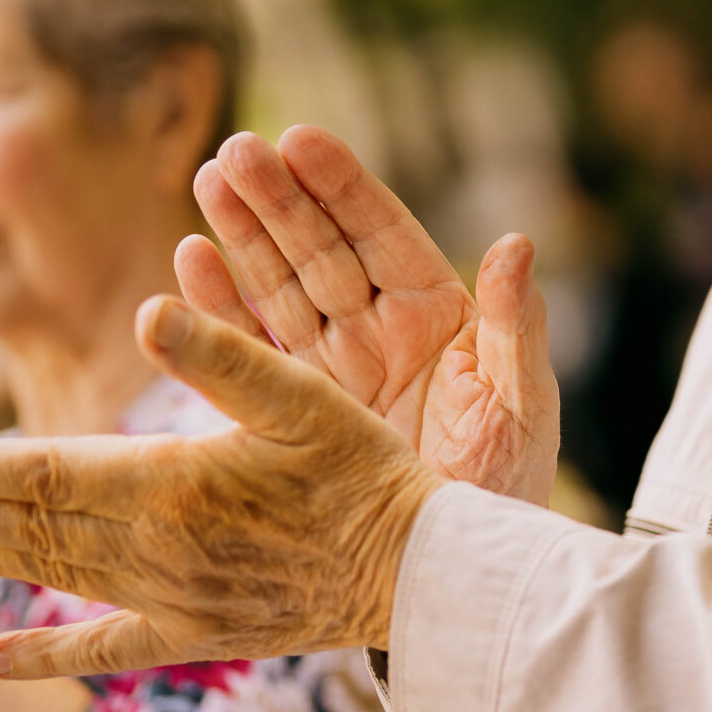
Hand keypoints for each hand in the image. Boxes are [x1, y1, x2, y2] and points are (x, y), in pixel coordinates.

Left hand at [0, 295, 445, 677]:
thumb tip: (150, 307)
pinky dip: (47, 653)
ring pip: (57, 578)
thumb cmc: (370, 472)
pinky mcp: (200, 634)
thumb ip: (222, 354)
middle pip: (36, 529)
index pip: (49, 476)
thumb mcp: (305, 395)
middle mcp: (158, 551)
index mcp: (174, 484)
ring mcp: (174, 601)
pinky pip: (108, 649)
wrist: (424, 575)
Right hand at [178, 126, 556, 506]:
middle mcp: (380, 330)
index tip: (302, 139)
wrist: (459, 572)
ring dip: (242, 237)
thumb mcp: (523, 401)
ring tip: (206, 183)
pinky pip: (251, 350)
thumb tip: (518, 243)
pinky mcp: (295, 411)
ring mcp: (333, 368)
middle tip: (236, 150)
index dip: (343, 187)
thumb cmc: (508, 483)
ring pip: (280, 287)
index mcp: (437, 314)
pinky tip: (189, 262)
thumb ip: (517, 325)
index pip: (383, 235)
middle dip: (280, 200)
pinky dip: (219, 310)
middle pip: (321, 250)